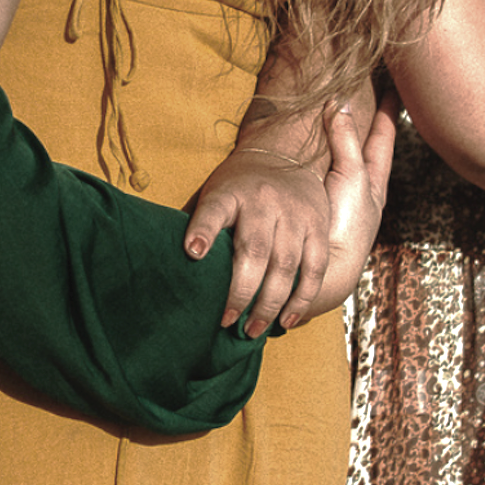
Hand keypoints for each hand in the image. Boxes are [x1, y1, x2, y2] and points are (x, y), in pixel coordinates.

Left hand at [183, 124, 332, 338]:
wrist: (286, 155)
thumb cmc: (238, 187)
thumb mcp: (214, 192)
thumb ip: (198, 224)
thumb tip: (167, 261)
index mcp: (229, 193)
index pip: (214, 210)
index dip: (203, 231)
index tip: (192, 253)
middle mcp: (263, 202)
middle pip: (255, 251)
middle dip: (241, 292)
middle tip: (227, 321)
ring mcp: (294, 214)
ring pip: (286, 265)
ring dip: (269, 304)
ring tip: (253, 329)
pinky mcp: (317, 226)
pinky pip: (314, 268)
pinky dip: (302, 298)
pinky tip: (287, 320)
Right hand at [317, 89, 399, 311]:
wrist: (325, 268)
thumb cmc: (347, 224)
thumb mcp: (352, 176)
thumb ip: (345, 140)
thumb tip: (340, 102)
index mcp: (374, 180)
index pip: (384, 137)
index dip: (389, 111)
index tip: (394, 87)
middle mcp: (360, 188)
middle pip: (367, 146)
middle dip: (370, 122)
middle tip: (375, 92)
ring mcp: (339, 198)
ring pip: (345, 159)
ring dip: (345, 138)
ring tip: (341, 113)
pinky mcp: (317, 206)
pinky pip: (321, 172)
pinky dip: (322, 156)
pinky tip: (310, 150)